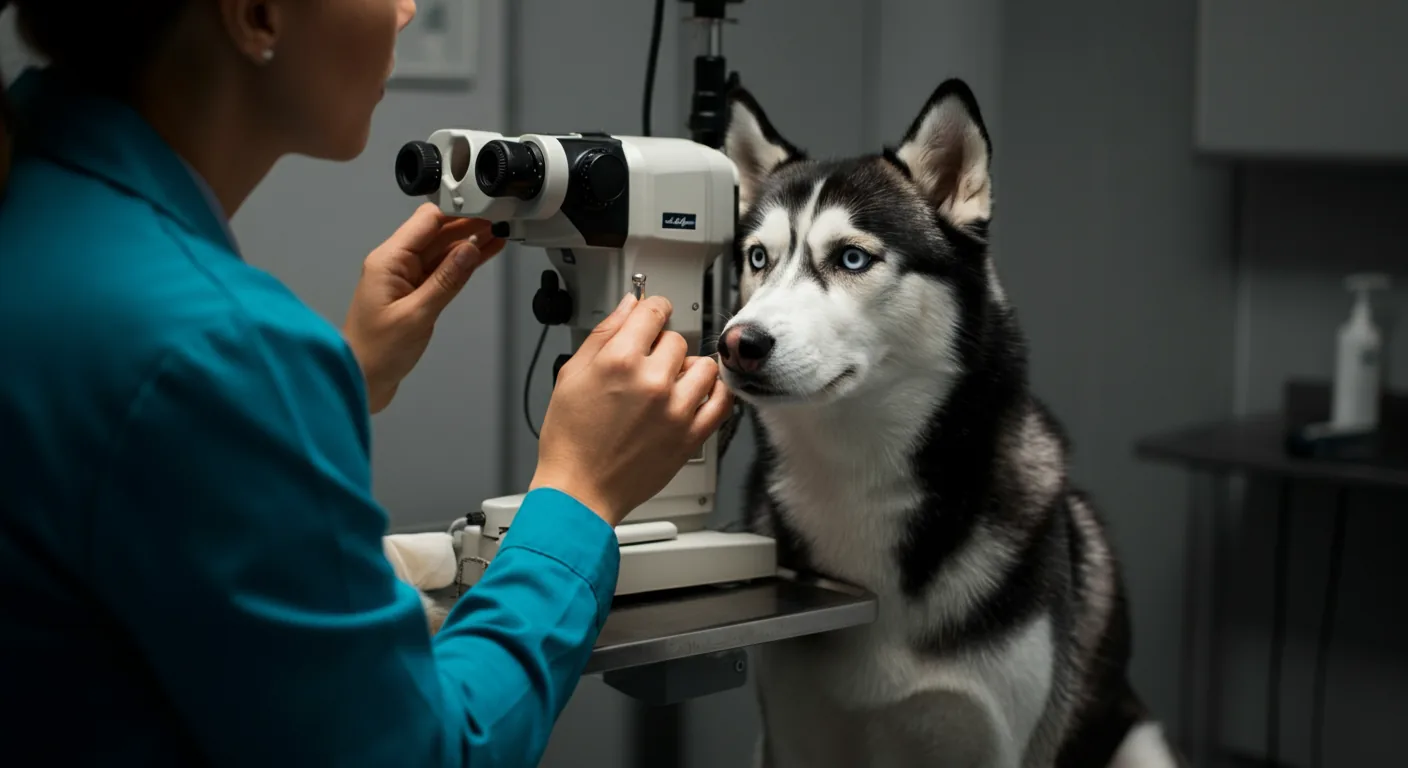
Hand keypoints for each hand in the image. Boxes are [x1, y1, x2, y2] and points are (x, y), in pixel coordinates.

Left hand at [343, 203, 505, 412]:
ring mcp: (406, 277)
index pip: (426, 221)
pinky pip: (441, 270)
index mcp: (389, 260)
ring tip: (499, 233)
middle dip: (467, 225)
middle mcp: (396, 263)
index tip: (484, 209)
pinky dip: (462, 263)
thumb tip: (471, 249)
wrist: (361, 380)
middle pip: (436, 232)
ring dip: (469, 242)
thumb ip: (446, 281)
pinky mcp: (414, 292)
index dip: (457, 213)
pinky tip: (483, 254)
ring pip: (442, 250)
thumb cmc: (378, 351)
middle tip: (499, 219)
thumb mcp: (417, 315)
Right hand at [529, 295, 734, 525]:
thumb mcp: (571, 375)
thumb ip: (603, 334)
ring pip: (703, 365)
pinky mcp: (692, 435)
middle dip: (661, 347)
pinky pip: (723, 400)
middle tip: (645, 366)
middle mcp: (652, 381)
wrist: (580, 490)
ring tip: (669, 382)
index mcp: (620, 361)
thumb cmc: (571, 440)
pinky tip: (699, 394)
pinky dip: (716, 392)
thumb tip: (627, 306)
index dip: (652, 309)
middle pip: (676, 339)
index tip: (653, 316)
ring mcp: (676, 409)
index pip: (653, 311)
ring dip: (688, 369)